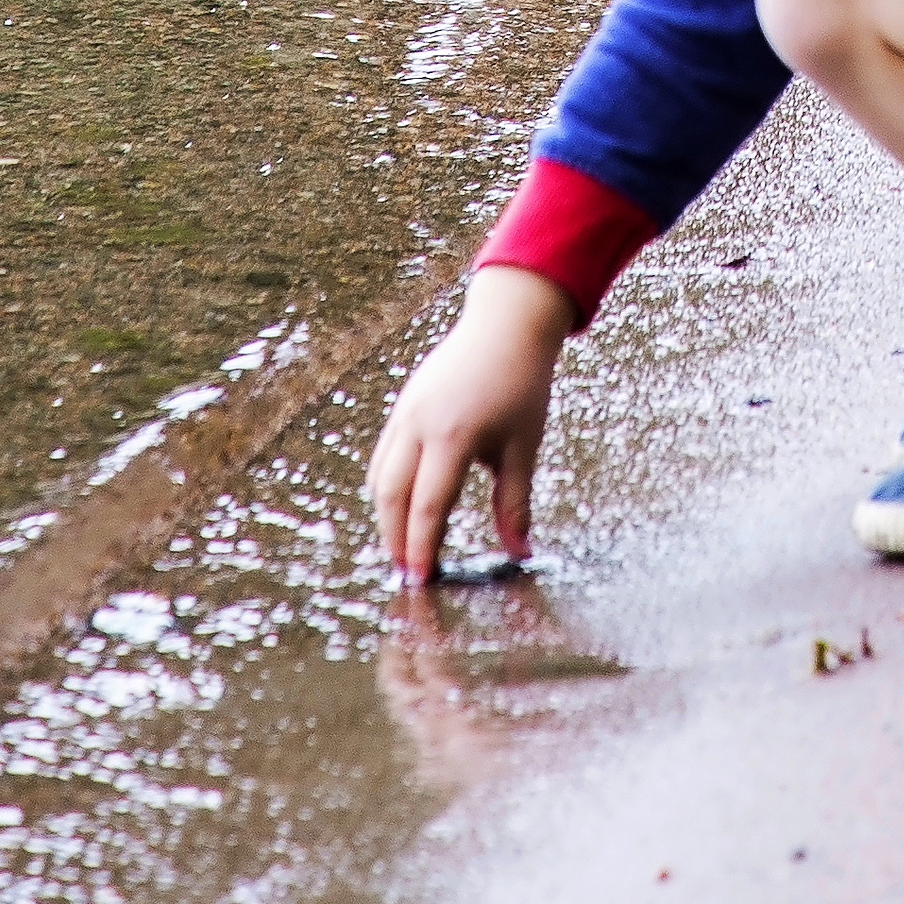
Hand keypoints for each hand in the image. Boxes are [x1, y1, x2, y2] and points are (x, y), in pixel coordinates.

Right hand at [365, 266, 570, 582]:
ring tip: (402, 548)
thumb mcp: (523, 445)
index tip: (422, 582)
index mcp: (453, 436)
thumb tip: (519, 553)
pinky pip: (383, 455)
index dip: (422, 548)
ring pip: (380, 477)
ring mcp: (406, 412)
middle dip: (395, 540)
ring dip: (386, 517)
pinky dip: (386, 487)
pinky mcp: (403, 405)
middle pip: (392, 497)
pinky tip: (401, 507)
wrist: (507, 322)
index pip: (427, 507)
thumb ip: (514, 502)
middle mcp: (420, 424)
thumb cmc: (522, 382)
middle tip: (408, 575)